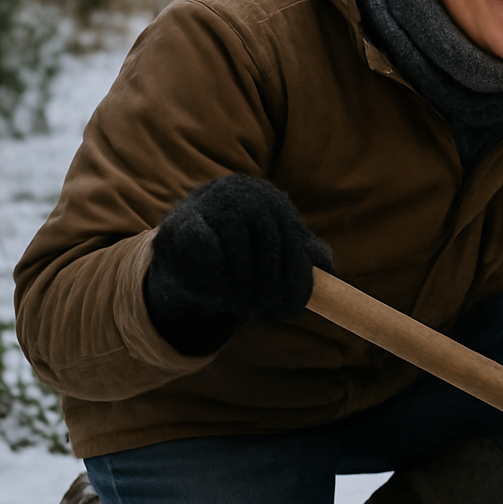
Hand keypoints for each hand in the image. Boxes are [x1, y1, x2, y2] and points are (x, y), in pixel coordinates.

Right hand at [143, 175, 331, 355]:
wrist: (185, 260)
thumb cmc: (243, 259)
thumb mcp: (278, 257)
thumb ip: (305, 260)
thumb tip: (329, 272)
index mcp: (269, 198)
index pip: (291, 237)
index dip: (296, 277)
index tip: (294, 309)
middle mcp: (239, 191)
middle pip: (267, 239)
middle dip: (267, 286)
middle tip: (261, 311)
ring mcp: (204, 203)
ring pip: (236, 248)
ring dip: (241, 288)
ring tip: (238, 305)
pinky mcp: (172, 226)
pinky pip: (202, 256)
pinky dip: (214, 283)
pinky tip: (216, 297)